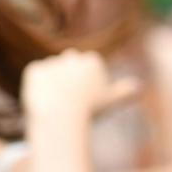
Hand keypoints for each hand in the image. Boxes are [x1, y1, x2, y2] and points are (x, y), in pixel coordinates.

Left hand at [21, 49, 137, 121]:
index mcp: (91, 60)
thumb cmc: (89, 111)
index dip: (82, 86)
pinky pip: (34, 78)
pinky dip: (34, 88)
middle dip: (66, 79)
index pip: (84, 69)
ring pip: (50, 74)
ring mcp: (52, 62)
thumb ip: (123, 93)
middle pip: (67, 66)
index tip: (82, 98)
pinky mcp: (34, 70)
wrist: (62, 115)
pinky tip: (41, 99)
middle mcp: (71, 56)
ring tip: (53, 103)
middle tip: (67, 99)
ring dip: (50, 84)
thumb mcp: (110, 102)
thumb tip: (137, 88)